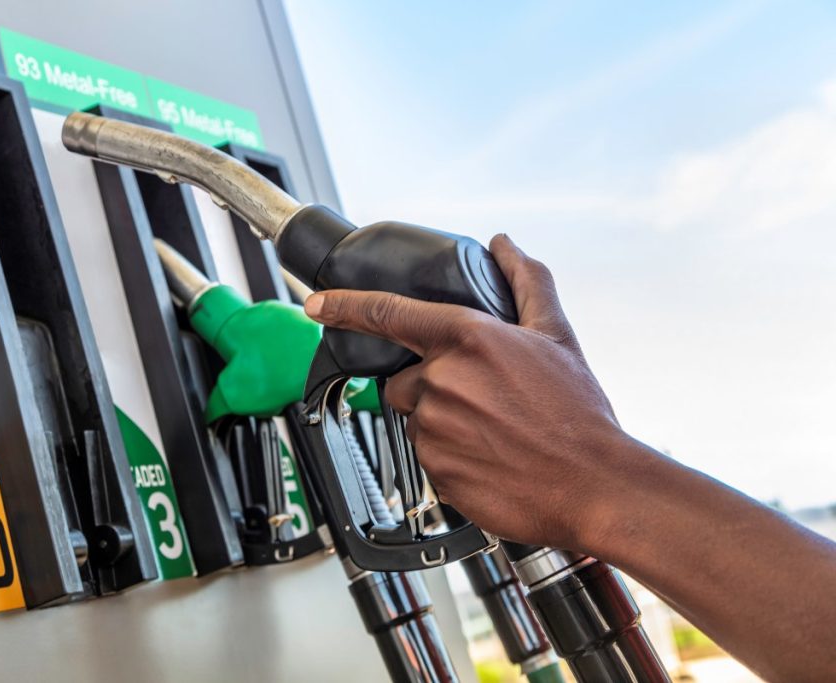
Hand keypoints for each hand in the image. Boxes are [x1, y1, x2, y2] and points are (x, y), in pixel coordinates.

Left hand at [304, 234, 634, 551]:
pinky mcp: (435, 470)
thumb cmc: (577, 412)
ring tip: (493, 432)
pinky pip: (427, 456)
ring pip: (417, 419)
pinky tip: (488, 457)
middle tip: (483, 402)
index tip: (316, 303)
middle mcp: (442, 380)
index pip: (386, 313)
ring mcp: (434, 428)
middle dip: (432, 386)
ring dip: (443, 422)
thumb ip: (526, 281)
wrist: (594, 485)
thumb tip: (505, 245)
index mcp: (466, 338)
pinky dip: (450, 456)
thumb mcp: (557, 334)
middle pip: (404, 379)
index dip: (344, 306)